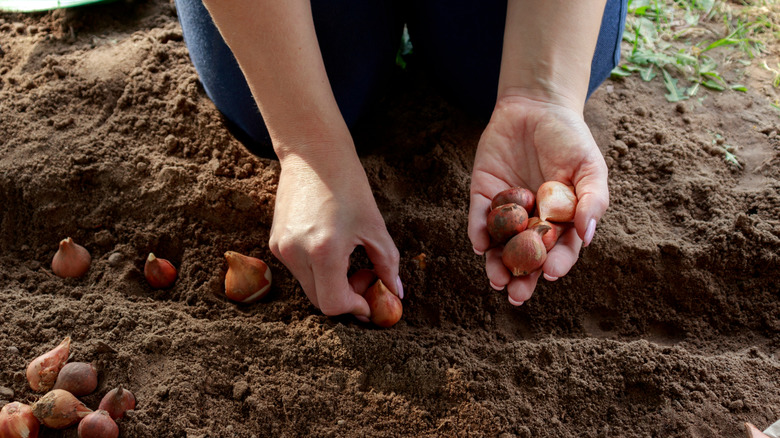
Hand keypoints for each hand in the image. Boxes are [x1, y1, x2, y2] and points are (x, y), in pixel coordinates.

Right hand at [268, 151, 401, 320]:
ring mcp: (281, 249)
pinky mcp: (275, 243)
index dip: (355, 308)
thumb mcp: (375, 226)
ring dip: (331, 284)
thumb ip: (387, 264)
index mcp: (323, 251)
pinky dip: (317, 270)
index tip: (370, 300)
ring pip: (309, 287)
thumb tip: (396, 293)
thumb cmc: (349, 186)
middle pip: (320, 301)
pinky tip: (330, 246)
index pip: (333, 304)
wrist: (313, 154)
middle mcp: (296, 253)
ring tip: (348, 257)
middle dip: (345, 298)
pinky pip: (299, 270)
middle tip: (364, 276)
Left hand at [468, 95, 608, 304]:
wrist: (536, 106)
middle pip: (527, 256)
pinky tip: (478, 245)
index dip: (557, 263)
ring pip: (500, 245)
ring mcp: (507, 211)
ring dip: (496, 264)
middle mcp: (532, 221)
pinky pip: (479, 218)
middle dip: (523, 277)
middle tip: (516, 295)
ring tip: (496, 279)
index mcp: (561, 220)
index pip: (560, 249)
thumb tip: (589, 236)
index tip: (552, 274)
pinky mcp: (483, 195)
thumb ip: (591, 199)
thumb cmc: (570, 138)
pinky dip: (478, 232)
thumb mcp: (589, 166)